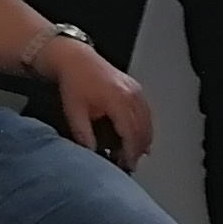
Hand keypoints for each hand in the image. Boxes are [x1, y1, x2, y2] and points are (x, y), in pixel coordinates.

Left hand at [43, 42, 152, 166]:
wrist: (76, 59)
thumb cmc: (74, 82)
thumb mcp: (74, 111)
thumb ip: (83, 135)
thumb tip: (92, 153)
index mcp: (117, 100)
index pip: (130, 132)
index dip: (129, 152)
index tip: (127, 164)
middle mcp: (131, 94)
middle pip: (142, 129)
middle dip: (138, 149)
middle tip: (130, 163)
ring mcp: (136, 90)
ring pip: (148, 121)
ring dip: (144, 139)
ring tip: (136, 154)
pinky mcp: (136, 88)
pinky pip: (147, 111)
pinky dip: (146, 126)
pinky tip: (141, 136)